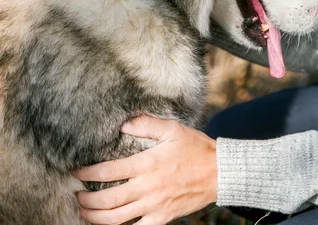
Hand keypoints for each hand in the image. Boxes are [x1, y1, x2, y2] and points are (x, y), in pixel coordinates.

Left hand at [73, 116, 217, 224]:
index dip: (86, 173)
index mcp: (147, 164)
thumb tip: (123, 124)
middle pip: (106, 199)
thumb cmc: (197, 149)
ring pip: (116, 219)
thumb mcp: (174, 130)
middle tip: (77, 195)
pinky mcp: (163, 217)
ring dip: (95, 217)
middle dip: (85, 199)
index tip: (75, 172)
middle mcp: (147, 187)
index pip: (107, 171)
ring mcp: (154, 205)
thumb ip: (147, 124)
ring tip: (85, 212)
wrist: (220, 172)